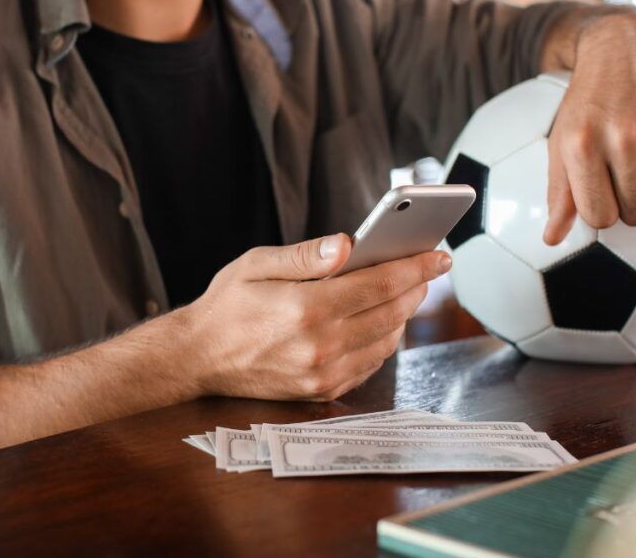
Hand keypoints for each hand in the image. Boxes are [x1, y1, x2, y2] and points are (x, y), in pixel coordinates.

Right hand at [184, 234, 451, 401]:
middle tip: (428, 268)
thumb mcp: (257, 264)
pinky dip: (383, 341)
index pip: (378, 284)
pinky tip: (382, 321)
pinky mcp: (321, 391)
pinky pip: (369, 365)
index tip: (438, 254)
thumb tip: (347, 244)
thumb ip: (305, 255)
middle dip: (416, 287)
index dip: (414, 266)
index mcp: (306, 308)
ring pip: (385, 341)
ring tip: (407, 291)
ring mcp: (322, 374)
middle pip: (390, 313)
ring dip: (403, 315)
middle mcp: (319, 346)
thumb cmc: (227, 306)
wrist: (198, 358)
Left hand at [543, 11, 635, 244]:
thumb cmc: (589, 103)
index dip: (604, 212)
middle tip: (630, 180)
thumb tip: (551, 239)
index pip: (599, 218)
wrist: (627, 48)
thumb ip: (559, 193)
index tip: (605, 194)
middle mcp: (623, 136)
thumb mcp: (562, 142)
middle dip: (633, 206)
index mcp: (582, 144)